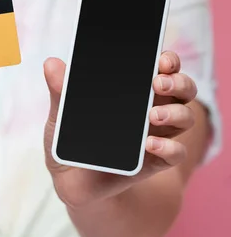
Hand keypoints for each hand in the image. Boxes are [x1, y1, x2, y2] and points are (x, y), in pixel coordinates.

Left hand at [43, 51, 196, 208]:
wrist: (72, 178)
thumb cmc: (71, 136)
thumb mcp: (62, 112)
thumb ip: (60, 89)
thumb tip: (51, 64)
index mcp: (134, 86)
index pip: (161, 65)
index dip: (168, 59)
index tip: (161, 58)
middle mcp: (153, 105)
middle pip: (183, 87)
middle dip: (177, 81)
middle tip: (157, 81)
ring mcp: (158, 133)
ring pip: (185, 116)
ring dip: (175, 112)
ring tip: (152, 114)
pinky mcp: (156, 160)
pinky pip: (175, 152)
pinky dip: (168, 147)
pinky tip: (149, 144)